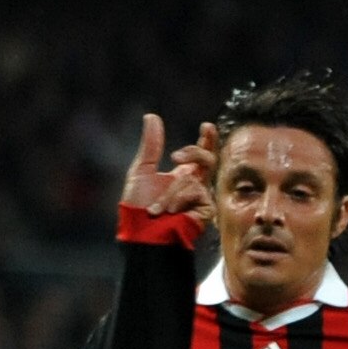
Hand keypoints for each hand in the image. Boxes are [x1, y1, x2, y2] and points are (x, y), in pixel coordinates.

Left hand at [118, 113, 214, 229]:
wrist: (142, 232)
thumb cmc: (139, 207)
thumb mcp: (142, 171)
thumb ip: (151, 145)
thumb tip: (152, 116)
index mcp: (181, 175)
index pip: (199, 154)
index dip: (206, 139)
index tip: (207, 126)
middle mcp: (194, 184)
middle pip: (208, 159)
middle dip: (195, 153)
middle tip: (175, 157)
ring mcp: (201, 197)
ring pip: (193, 178)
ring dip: (171, 192)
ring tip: (158, 209)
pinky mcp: (206, 209)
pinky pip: (197, 192)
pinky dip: (179, 199)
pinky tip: (170, 212)